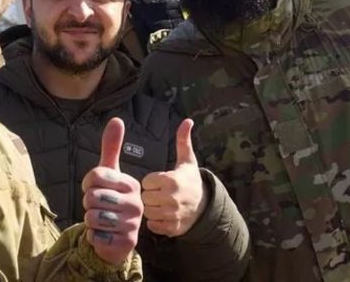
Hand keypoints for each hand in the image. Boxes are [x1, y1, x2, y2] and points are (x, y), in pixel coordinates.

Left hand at [81, 117, 142, 265]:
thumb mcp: (109, 173)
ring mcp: (132, 224)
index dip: (87, 184)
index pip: (95, 176)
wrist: (117, 235)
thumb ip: (111, 147)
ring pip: (92, 216)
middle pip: (92, 197)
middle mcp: (136, 203)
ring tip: (101, 220)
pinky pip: (95, 235)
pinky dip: (93, 236)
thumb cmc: (111, 199)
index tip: (95, 189)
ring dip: (90, 220)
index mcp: (132, 183)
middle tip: (99, 207)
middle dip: (88, 204)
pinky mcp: (125, 242)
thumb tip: (117, 119)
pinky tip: (104, 234)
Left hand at [141, 119, 206, 236]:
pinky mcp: (172, 228)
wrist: (205, 207)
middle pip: (145, 197)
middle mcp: (172, 199)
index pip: (146, 182)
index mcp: (172, 181)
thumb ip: (183, 141)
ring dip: (151, 209)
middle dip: (149, 195)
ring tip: (160, 204)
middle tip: (158, 193)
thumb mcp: (187, 161)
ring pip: (147, 212)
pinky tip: (162, 215)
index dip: (151, 181)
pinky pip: (153, 225)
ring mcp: (172, 215)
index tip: (158, 181)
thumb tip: (187, 120)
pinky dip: (155, 222)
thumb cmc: (191, 180)